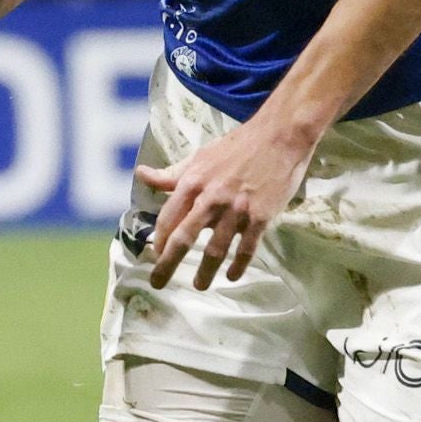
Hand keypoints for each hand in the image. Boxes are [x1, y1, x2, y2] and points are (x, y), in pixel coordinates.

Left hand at [135, 115, 315, 288]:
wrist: (279, 136)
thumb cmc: (236, 147)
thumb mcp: (199, 157)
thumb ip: (171, 174)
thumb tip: (141, 174)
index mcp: (192, 183)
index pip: (167, 218)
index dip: (158, 239)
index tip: (154, 254)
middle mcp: (211, 198)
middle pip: (183, 238)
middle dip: (167, 264)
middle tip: (158, 283)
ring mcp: (237, 209)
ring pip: (216, 249)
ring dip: (205, 271)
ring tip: (199, 285)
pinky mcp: (261, 216)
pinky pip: (247, 248)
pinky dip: (238, 264)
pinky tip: (232, 276)